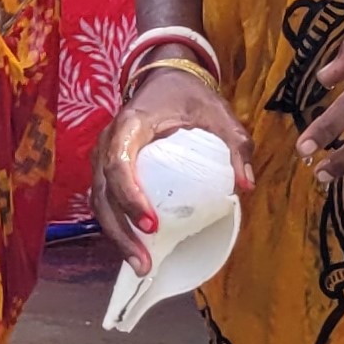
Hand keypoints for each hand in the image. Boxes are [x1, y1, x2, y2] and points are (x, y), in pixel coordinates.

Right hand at [92, 68, 254, 274]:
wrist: (165, 77)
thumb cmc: (189, 95)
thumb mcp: (218, 114)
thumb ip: (235, 146)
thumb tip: (245, 186)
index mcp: (130, 125)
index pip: (118, 164)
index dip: (130, 197)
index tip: (151, 225)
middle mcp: (108, 141)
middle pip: (101, 192)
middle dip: (120, 231)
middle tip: (144, 261)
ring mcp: (104, 156)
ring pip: (98, 201)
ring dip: (116, 236)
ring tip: (141, 265)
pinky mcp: (107, 169)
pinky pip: (105, 201)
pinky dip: (118, 227)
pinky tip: (137, 249)